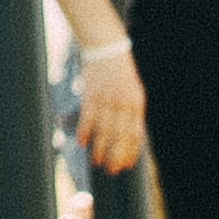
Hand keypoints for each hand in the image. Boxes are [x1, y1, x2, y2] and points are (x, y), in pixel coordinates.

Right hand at [72, 47, 144, 177]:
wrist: (107, 48)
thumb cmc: (121, 74)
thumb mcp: (133, 92)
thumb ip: (132, 114)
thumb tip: (129, 139)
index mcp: (136, 103)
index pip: (135, 134)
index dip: (130, 151)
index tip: (125, 166)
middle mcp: (122, 103)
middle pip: (119, 135)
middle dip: (115, 155)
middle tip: (111, 170)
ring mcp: (106, 98)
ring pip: (103, 129)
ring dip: (99, 148)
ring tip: (97, 161)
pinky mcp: (91, 94)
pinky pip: (87, 117)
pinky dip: (84, 131)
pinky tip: (82, 143)